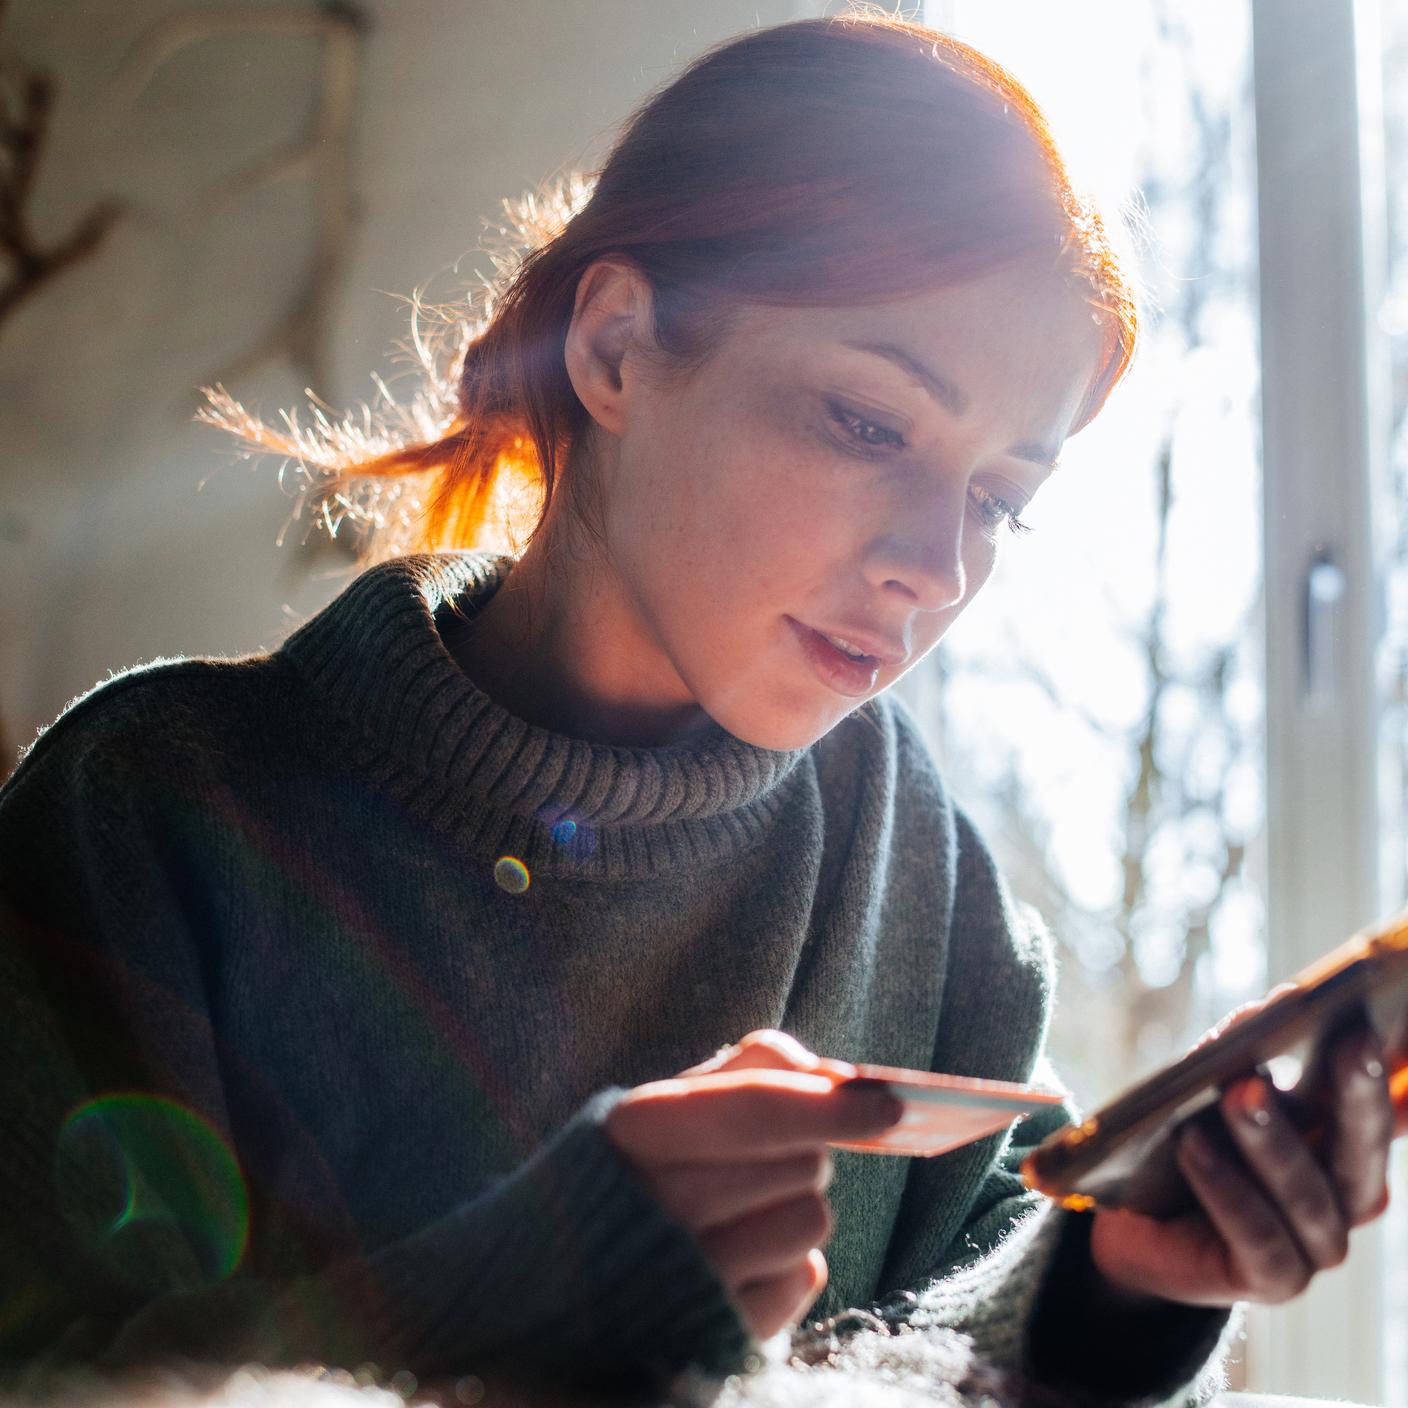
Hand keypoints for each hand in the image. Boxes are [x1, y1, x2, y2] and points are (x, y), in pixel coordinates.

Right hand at [605, 1030, 899, 1341]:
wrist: (569, 1285)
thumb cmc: (641, 1173)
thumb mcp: (670, 1106)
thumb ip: (750, 1070)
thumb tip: (835, 1074)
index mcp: (634, 1131)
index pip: (754, 1108)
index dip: (829, 1103)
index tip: (890, 1105)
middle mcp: (654, 1207)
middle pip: (801, 1162)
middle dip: (803, 1151)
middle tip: (760, 1160)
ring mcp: (687, 1278)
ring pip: (814, 1219)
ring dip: (797, 1208)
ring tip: (744, 1213)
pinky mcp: (721, 1334)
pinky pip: (806, 1277)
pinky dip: (789, 1263)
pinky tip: (742, 1261)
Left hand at [1088, 1020, 1395, 1307]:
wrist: (1141, 1225)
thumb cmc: (1190, 1137)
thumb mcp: (1213, 1087)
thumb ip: (1244, 1053)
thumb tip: (1265, 1012)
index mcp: (1346, 1144)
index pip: (1384, 1108)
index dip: (1392, 1073)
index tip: (1384, 1022)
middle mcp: (1347, 1197)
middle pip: (1363, 1149)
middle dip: (1359, 1094)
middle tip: (1351, 1040)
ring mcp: (1317, 1246)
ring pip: (1309, 1195)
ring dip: (1273, 1141)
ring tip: (1240, 1093)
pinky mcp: (1273, 1281)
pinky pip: (1258, 1236)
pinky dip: (1226, 1188)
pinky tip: (1194, 1147)